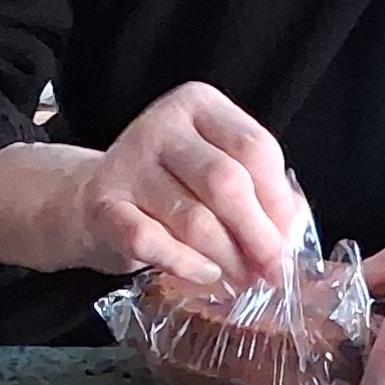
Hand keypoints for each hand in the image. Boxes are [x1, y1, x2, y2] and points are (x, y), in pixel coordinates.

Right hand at [0, 82, 310, 284]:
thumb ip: (261, 192)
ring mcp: (127, 161)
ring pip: (194, 219)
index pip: (254, 149)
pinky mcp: (102, 203)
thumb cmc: (172, 189)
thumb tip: (293, 233)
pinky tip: (204, 274)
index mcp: (198, 105)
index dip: (279, 202)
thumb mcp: (218, 172)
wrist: (92, 201)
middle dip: (258, 236)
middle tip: (273, 273)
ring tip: (242, 280)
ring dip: (227, 258)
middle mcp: (161, 124)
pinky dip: (185, 264)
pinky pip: (151, 241)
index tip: (289, 241)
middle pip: (226, 182)